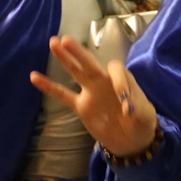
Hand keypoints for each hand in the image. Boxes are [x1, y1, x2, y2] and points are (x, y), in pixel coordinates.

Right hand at [30, 35, 157, 156]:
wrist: (131, 140)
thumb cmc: (142, 124)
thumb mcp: (146, 117)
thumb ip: (138, 108)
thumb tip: (127, 106)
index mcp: (122, 79)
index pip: (116, 70)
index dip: (119, 81)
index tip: (123, 99)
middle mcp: (104, 81)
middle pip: (91, 63)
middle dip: (79, 52)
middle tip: (65, 40)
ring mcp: (91, 92)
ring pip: (76, 72)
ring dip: (65, 58)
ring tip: (53, 43)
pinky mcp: (81, 106)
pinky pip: (63, 95)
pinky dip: (49, 86)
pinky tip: (34, 76)